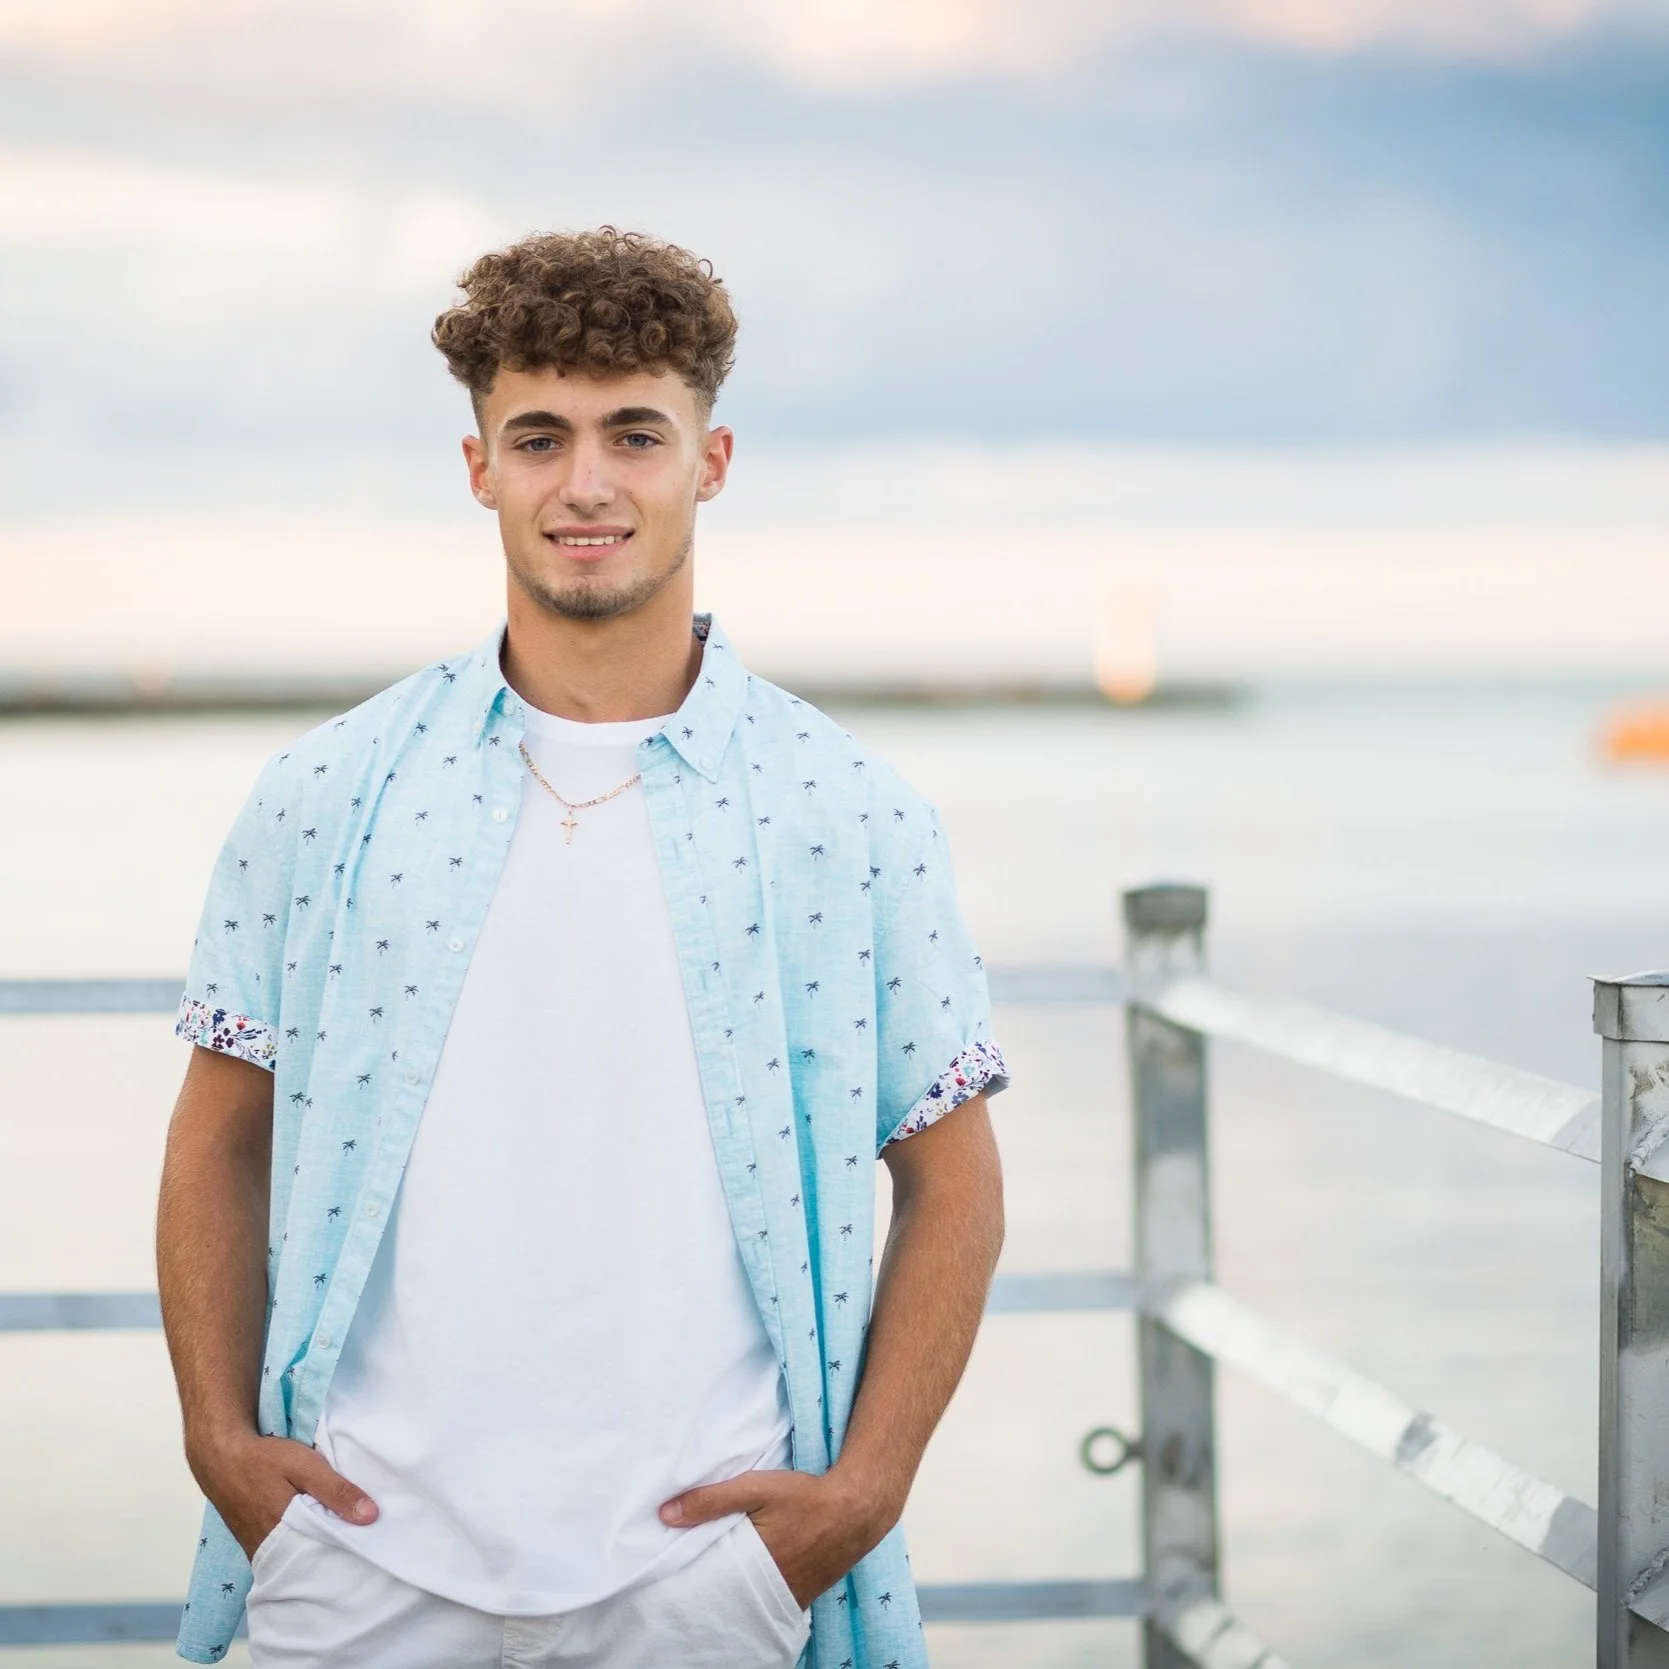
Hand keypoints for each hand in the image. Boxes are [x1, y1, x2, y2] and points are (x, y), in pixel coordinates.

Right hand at [188, 1429, 378, 1560]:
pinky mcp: (256, 1542)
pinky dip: (302, 1544)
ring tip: (348, 1543)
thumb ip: (337, 1491)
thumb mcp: (307, 1467)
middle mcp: (270, 1551)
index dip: (347, 1556)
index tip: (372, 1552)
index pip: (324, 1559)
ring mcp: (260, 1549)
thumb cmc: (264, 1460)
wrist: (220, 1457)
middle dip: (335, 1557)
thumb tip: (371, 1517)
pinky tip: (320, 1535)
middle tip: (365, 1550)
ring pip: (297, 1556)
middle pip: (311, 1561)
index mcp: (284, 1536)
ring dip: (319, 1549)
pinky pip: (284, 1551)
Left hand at [659, 1468, 893, 1609]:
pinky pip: (772, 1599)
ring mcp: (790, 1596)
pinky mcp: (803, 1593)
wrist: (858, 1506)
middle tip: (691, 1575)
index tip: (674, 1573)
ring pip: (750, 1599)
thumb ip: (711, 1500)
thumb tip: (665, 1515)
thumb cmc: (806, 1497)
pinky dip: (757, 1590)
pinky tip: (750, 1575)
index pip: (710, 1585)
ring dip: (734, 1588)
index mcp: (754, 1568)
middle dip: (711, 1587)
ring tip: (717, 1573)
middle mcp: (771, 1591)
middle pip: (729, 1596)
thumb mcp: (756, 1488)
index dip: (692, 1580)